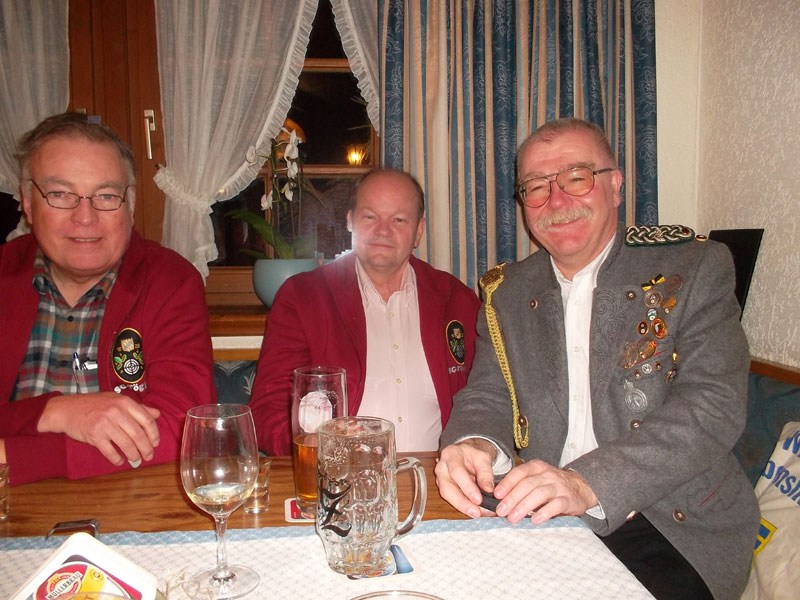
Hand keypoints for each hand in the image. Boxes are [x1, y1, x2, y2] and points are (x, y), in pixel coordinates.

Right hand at [38, 392, 160, 466]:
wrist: (67, 409)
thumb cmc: (94, 404)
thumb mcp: (117, 400)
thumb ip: (138, 408)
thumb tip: (157, 414)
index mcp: (125, 402)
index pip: (147, 420)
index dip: (154, 434)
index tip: (156, 443)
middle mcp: (116, 412)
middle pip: (138, 434)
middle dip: (146, 448)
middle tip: (149, 456)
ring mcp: (105, 424)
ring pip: (126, 444)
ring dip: (133, 455)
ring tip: (136, 460)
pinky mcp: (94, 435)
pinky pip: (110, 451)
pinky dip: (117, 459)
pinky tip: (120, 462)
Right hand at [435, 439, 497, 517]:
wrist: (466, 453)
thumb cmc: (473, 454)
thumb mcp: (483, 458)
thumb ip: (485, 473)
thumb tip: (488, 489)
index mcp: (450, 455)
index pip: (457, 472)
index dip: (467, 487)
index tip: (479, 499)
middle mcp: (442, 467)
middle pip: (447, 487)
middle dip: (462, 502)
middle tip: (476, 512)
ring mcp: (440, 478)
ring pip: (447, 495)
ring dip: (462, 506)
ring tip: (477, 513)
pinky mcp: (444, 487)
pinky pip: (451, 499)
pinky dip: (463, 506)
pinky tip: (475, 511)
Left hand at [492, 459, 597, 523]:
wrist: (581, 488)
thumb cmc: (551, 485)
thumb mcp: (537, 478)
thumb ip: (521, 485)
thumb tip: (498, 498)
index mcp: (537, 467)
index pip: (519, 472)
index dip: (507, 483)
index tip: (496, 495)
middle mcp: (548, 474)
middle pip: (527, 484)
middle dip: (512, 498)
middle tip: (501, 511)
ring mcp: (559, 486)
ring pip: (539, 494)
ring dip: (524, 506)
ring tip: (513, 518)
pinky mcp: (569, 499)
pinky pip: (556, 505)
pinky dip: (544, 512)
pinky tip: (535, 520)